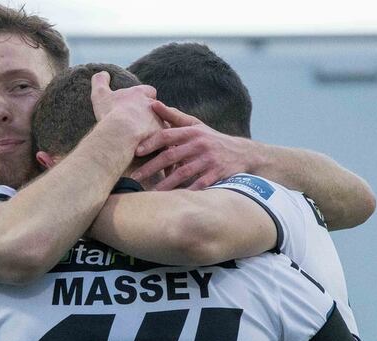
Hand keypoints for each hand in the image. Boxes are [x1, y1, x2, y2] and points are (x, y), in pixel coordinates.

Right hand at [89, 71, 161, 146]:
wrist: (121, 132)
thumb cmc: (110, 112)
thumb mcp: (100, 94)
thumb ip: (100, 81)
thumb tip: (103, 73)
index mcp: (140, 94)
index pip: (148, 91)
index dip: (144, 97)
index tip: (138, 104)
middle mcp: (153, 105)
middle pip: (158, 108)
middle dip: (152, 115)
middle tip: (142, 124)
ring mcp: (160, 121)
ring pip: (163, 124)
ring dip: (156, 130)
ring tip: (148, 139)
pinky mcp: (163, 136)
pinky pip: (164, 141)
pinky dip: (160, 145)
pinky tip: (154, 151)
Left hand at [131, 101, 255, 189]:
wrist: (243, 154)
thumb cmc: (212, 140)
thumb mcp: (196, 125)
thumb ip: (174, 116)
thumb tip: (153, 104)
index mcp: (192, 132)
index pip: (167, 135)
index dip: (151, 143)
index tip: (136, 152)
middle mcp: (199, 144)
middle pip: (171, 156)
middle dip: (151, 168)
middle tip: (134, 178)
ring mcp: (209, 160)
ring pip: (183, 173)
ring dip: (165, 185)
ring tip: (149, 193)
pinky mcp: (217, 174)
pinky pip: (199, 186)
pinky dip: (187, 193)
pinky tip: (173, 201)